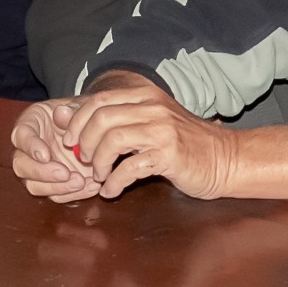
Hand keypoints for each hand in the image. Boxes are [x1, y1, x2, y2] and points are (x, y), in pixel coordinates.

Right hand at [10, 98, 98, 201]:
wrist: (90, 126)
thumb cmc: (79, 114)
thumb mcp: (78, 106)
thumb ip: (70, 110)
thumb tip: (62, 113)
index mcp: (30, 125)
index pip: (21, 136)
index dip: (30, 147)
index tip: (45, 155)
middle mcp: (29, 150)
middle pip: (22, 166)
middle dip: (43, 173)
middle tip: (65, 173)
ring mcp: (39, 169)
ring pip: (35, 185)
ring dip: (57, 188)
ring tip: (82, 182)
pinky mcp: (54, 183)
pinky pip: (56, 194)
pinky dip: (72, 194)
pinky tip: (90, 187)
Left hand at [65, 75, 237, 198]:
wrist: (224, 159)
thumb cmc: (183, 143)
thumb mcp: (148, 123)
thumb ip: (112, 118)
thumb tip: (63, 116)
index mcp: (146, 95)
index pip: (98, 100)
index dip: (77, 122)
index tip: (71, 143)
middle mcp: (153, 107)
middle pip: (101, 118)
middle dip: (84, 144)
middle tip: (85, 162)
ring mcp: (162, 130)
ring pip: (112, 140)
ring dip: (98, 163)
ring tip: (99, 176)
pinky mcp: (169, 155)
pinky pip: (130, 168)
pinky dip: (114, 183)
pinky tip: (112, 191)